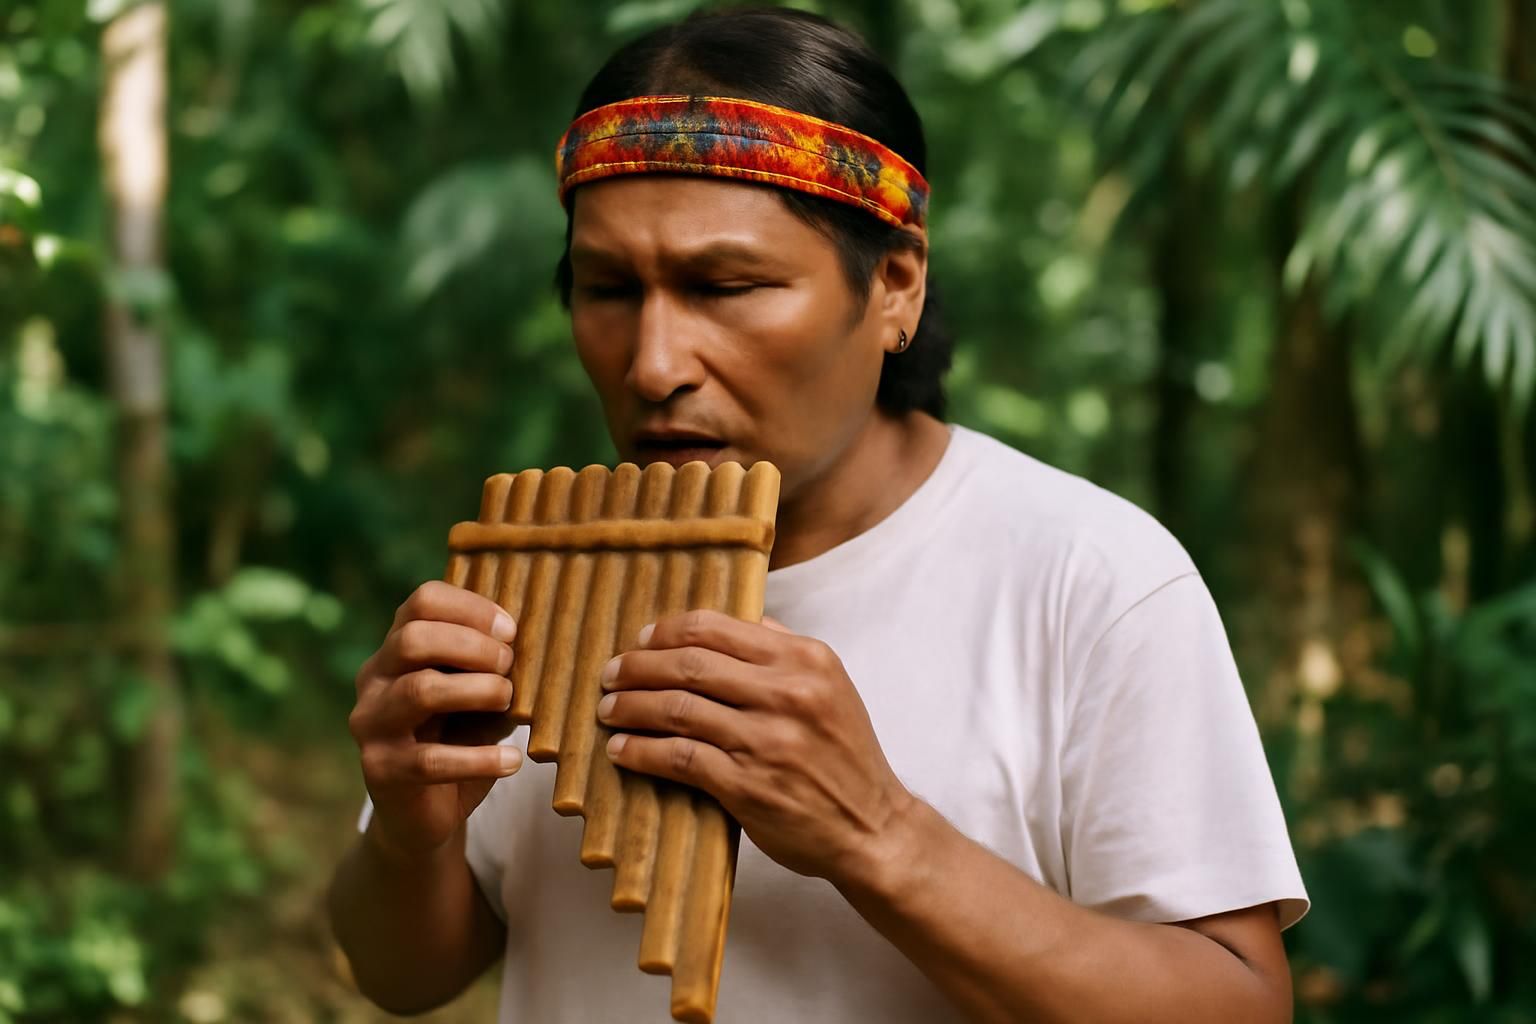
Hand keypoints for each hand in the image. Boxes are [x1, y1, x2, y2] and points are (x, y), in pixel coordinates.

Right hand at [349, 581, 522, 862]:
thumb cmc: (459, 740)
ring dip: (477, 691)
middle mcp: (374, 679)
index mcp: (396, 649)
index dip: (471, 607)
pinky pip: (431, 760)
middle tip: (509, 665)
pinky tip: (512, 760)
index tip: (511, 629)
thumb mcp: (479, 696)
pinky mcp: (381, 770)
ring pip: (419, 691)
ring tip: (508, 702)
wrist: (424, 814)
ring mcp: (371, 725)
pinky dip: (480, 758)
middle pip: (413, 639)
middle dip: (473, 646)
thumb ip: (495, 669)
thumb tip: (534, 646)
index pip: (422, 602)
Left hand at [596, 609, 913, 887]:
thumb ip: (784, 651)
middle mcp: (787, 693)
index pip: (718, 627)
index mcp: (805, 659)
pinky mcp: (746, 785)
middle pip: (690, 664)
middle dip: (639, 666)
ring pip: (677, 708)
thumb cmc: (845, 756)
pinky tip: (622, 749)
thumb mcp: (830, 687)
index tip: (642, 640)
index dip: (668, 630)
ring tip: (608, 709)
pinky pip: (678, 757)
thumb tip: (738, 620)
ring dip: (631, 706)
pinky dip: (641, 750)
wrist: (873, 828)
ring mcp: (765, 739)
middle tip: (611, 673)